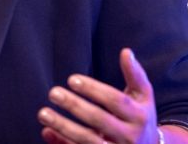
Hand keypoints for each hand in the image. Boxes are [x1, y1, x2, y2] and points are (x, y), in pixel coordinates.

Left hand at [38, 48, 158, 143]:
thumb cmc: (140, 117)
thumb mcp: (143, 96)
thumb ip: (135, 75)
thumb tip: (126, 52)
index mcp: (139, 116)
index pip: (115, 101)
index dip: (94, 89)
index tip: (71, 79)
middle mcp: (130, 137)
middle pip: (99, 120)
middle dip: (75, 106)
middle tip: (53, 93)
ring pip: (87, 141)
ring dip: (63, 127)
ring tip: (43, 113)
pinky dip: (63, 143)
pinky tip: (47, 131)